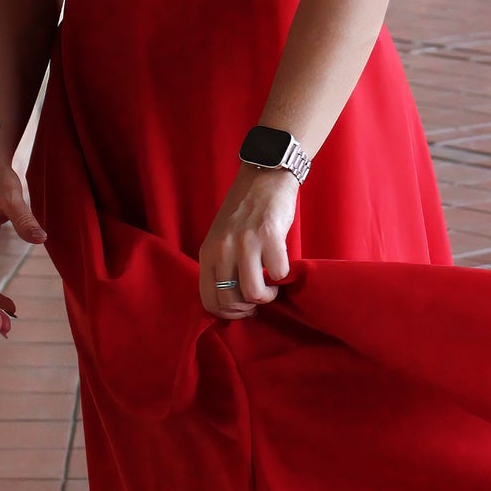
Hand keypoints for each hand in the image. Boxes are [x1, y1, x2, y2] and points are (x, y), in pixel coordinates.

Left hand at [199, 164, 297, 318]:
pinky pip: (277, 273)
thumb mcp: (222, 238)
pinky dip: (283, 276)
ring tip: (271, 287)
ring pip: (253, 293)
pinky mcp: (270, 236)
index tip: (242, 310)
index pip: (209, 300)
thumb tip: (234, 300)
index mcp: (208, 252)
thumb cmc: (245, 210)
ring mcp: (246, 243)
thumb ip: (222, 265)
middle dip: (248, 308)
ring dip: (267, 297)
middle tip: (259, 298)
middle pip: (230, 301)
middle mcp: (223, 249)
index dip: (228, 314)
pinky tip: (281, 265)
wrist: (264, 177)